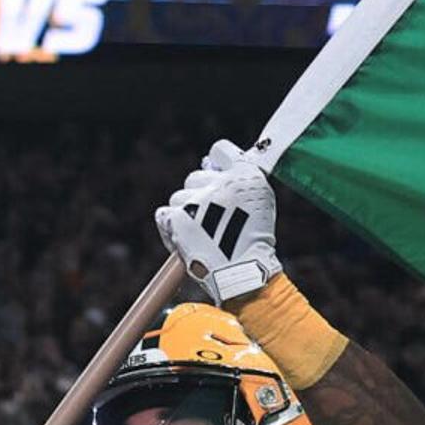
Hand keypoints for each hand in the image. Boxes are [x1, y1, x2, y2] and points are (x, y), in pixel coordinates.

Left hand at [155, 137, 280, 303]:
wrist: (242, 274)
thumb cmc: (252, 244)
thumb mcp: (260, 204)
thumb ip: (239, 182)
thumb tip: (213, 164)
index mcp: (246, 174)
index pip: (220, 150)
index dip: (217, 166)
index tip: (219, 183)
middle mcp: (222, 181)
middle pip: (195, 177)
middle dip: (199, 196)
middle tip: (213, 220)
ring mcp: (198, 199)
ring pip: (179, 197)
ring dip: (185, 214)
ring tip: (202, 235)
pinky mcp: (179, 217)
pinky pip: (164, 214)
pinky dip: (171, 228)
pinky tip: (187, 240)